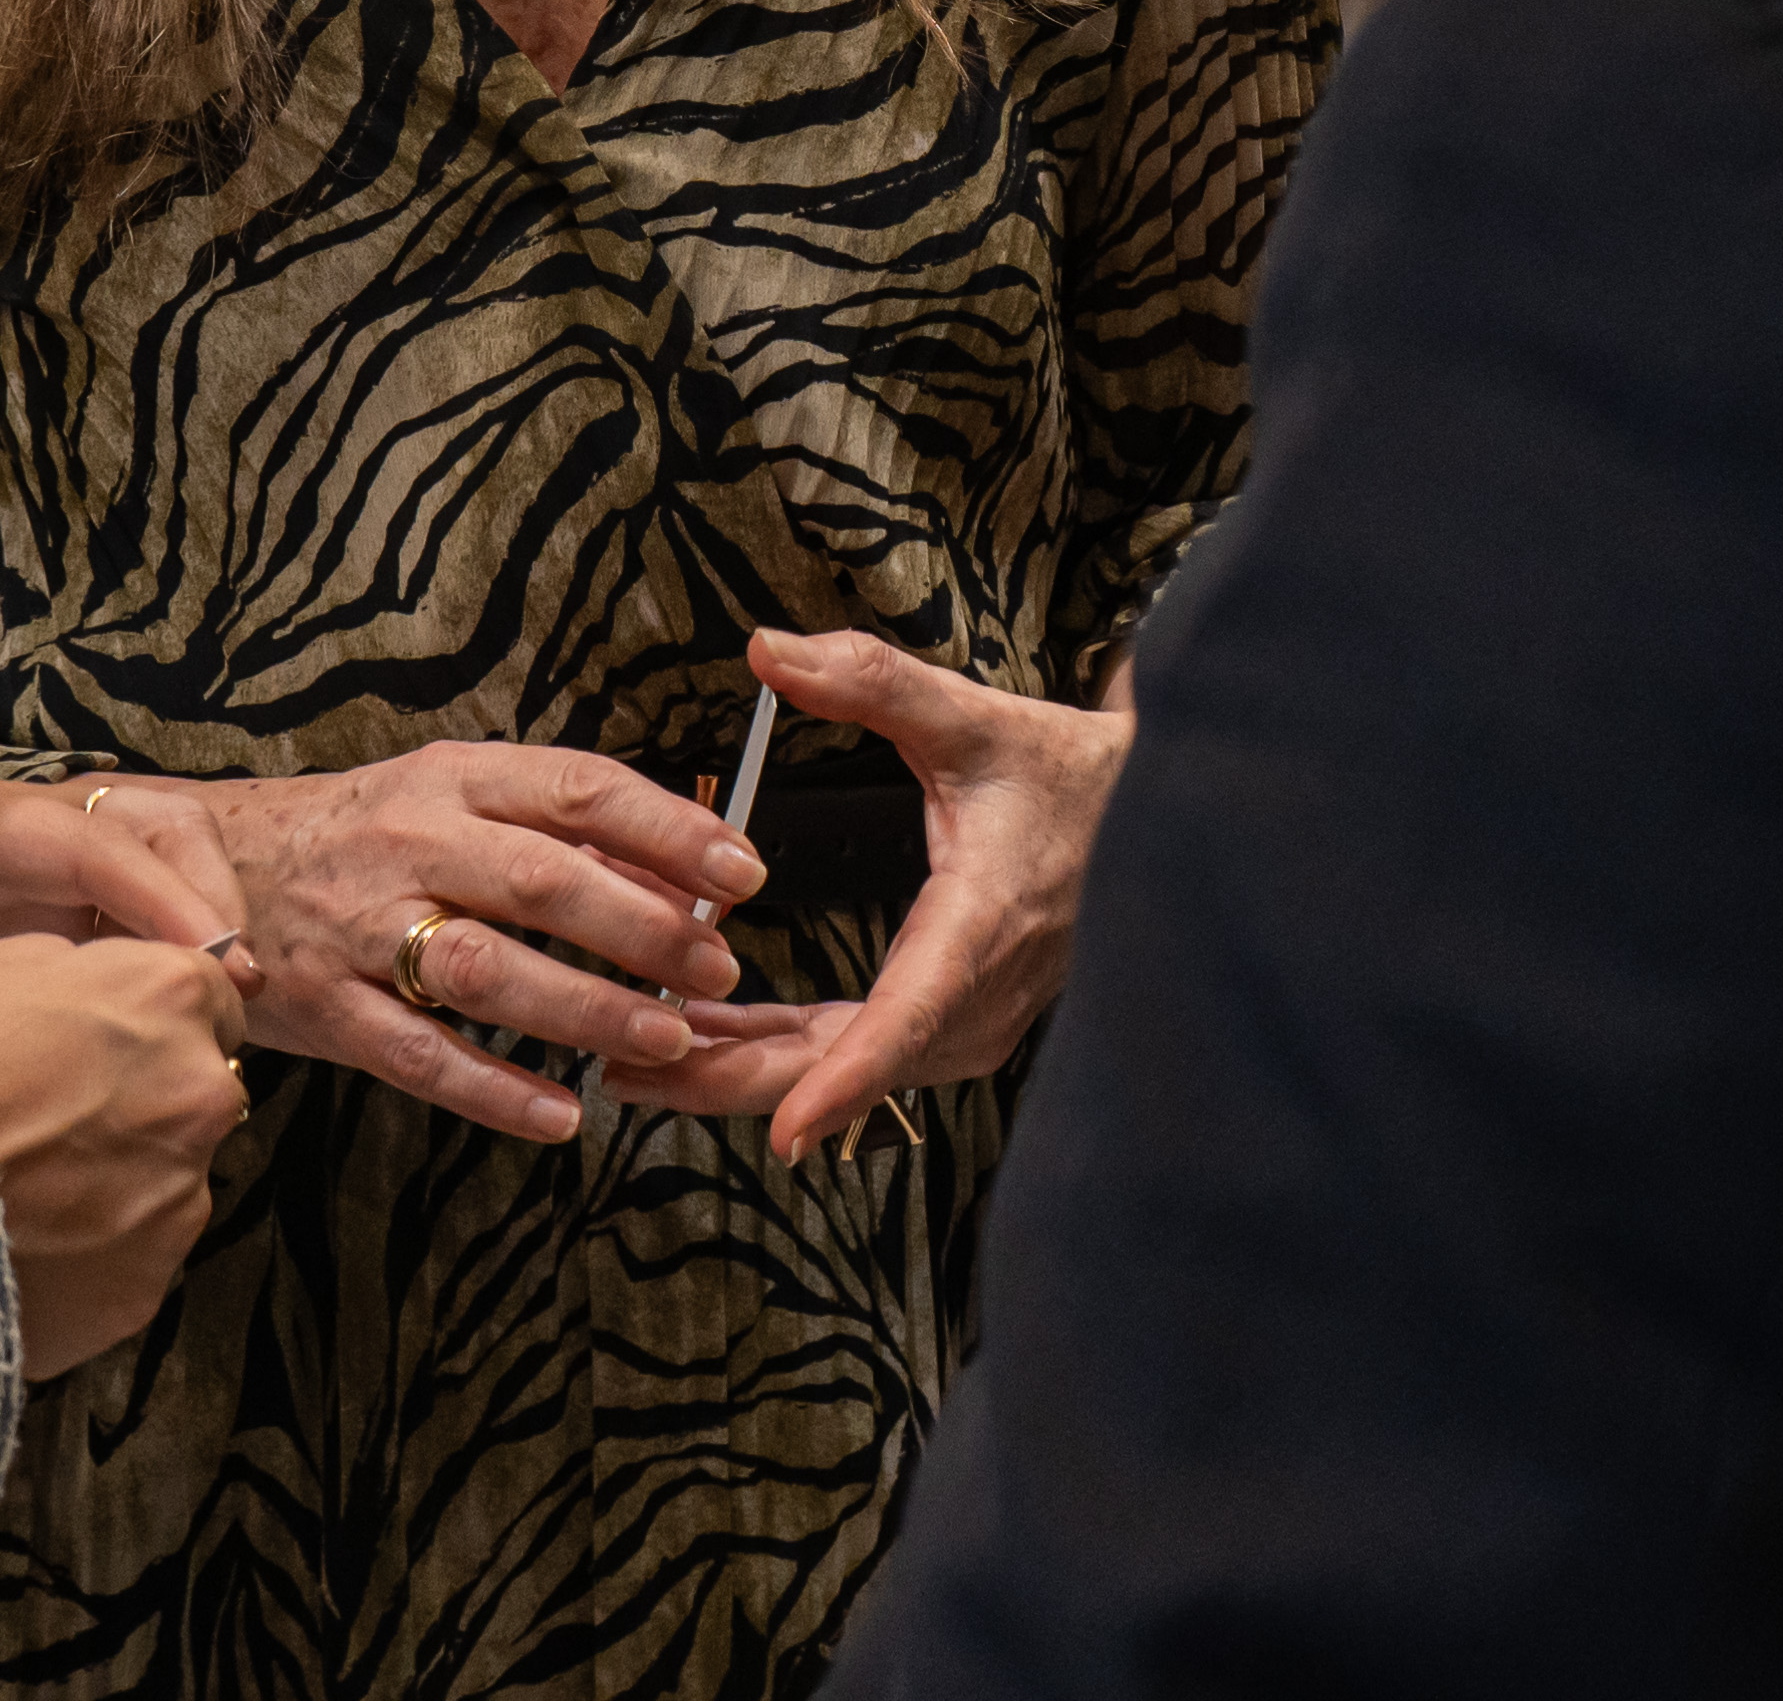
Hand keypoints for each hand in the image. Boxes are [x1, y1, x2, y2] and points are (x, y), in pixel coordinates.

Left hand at [0, 771, 241, 990]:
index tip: (214, 957)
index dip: (155, 894)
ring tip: (224, 1012)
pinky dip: (144, 968)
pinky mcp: (8, 923)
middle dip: (197, 899)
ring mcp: (9, 878)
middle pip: (134, 838)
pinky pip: (100, 929)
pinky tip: (159, 1037)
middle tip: (242, 987)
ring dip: (182, 933)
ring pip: (131, 882)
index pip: (84, 839)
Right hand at [0, 936, 247, 1373]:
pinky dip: (87, 1258)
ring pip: (165, 1182)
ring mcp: (179, 1198)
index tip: (104, 1042)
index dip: (149, 1019)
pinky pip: (129, 1261)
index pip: (209, 996)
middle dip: (140, 1103)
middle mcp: (198, 1094)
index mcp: (167, 997)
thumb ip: (64, 973)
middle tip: (48, 1125)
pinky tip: (16, 1251)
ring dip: (114, 1184)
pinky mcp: (145, 1287)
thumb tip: (89, 986)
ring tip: (18, 1198)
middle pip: (195, 1092)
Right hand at [174, 744, 758, 1144]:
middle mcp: (408, 842)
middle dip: (643, 929)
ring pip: (486, 970)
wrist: (206, 864)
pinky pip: (420, 1056)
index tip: (744, 872)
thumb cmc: (359, 831)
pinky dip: (495, 1091)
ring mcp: (362, 928)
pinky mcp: (328, 1007)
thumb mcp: (451, 796)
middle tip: (719, 969)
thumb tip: (680, 869)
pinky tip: (562, 1116)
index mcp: (451, 777)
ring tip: (667, 1039)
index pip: (577, 789)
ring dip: (586, 1009)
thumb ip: (556, 830)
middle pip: (541, 880)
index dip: (668, 830)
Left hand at [661, 629, 1127, 1165]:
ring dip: (748, 1067)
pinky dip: (786, 1052)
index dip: (843, 1081)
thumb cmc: (1069, 776)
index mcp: (982, 928)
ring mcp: (974, 1023)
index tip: (786, 1132)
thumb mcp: (974, 717)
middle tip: (626, 1074)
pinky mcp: (960, 1026)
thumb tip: (770, 651)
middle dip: (735, 1079)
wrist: (1155, 823)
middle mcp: (979, 996)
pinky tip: (713, 1034)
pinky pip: (862, 1055)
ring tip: (643, 1060)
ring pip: (849, 1070)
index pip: (907, 1021)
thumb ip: (871, 682)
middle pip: (850, 1066)